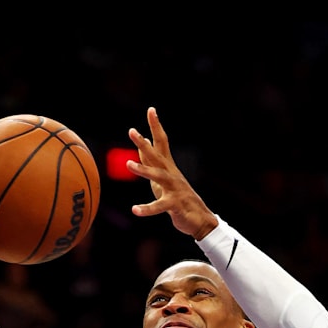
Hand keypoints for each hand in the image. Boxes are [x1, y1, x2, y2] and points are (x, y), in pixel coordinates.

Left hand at [127, 107, 218, 239]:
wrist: (199, 218)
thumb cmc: (178, 196)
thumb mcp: (162, 176)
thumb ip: (152, 159)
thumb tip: (146, 139)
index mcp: (167, 166)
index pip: (161, 142)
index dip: (156, 126)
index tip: (151, 110)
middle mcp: (171, 174)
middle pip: (157, 155)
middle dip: (144, 143)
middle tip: (132, 131)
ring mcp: (174, 189)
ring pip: (158, 177)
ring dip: (143, 170)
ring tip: (128, 164)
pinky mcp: (174, 205)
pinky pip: (159, 207)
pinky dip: (147, 209)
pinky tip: (135, 210)